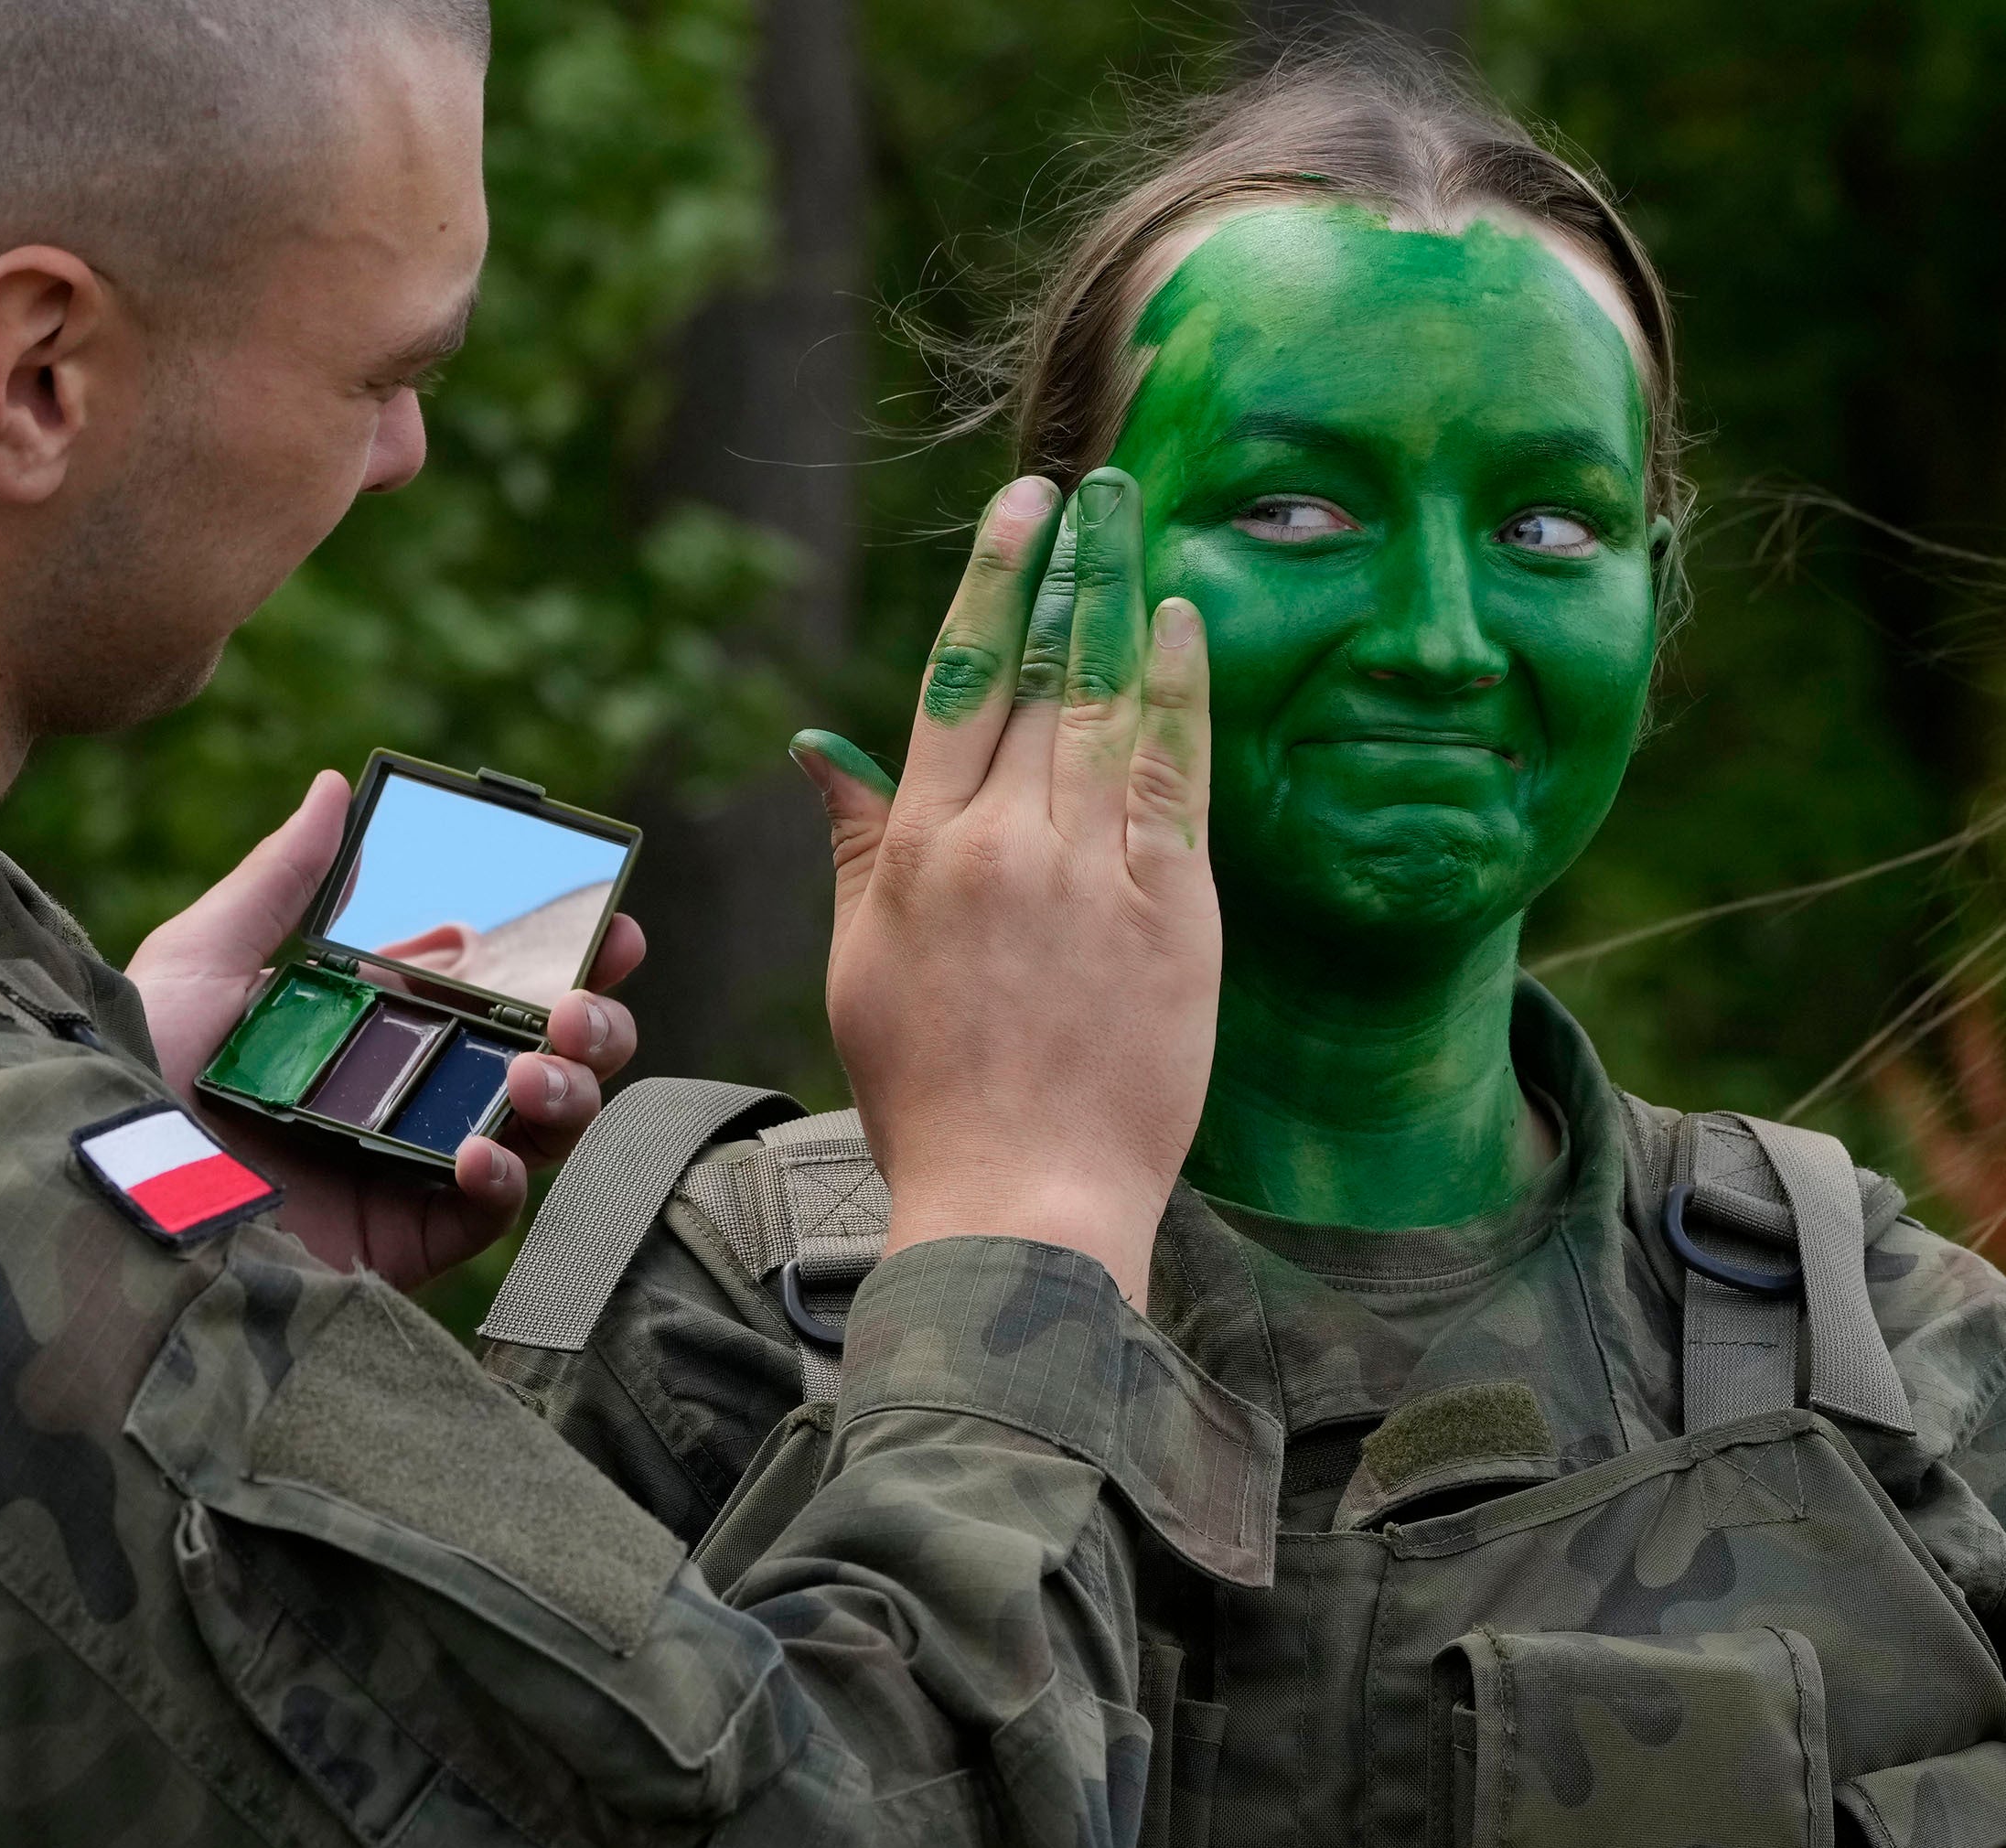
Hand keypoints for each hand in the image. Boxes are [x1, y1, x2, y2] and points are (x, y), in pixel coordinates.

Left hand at [129, 768, 645, 1287]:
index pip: (502, 986)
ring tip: (536, 1069)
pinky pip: (492, 1213)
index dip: (569, 957)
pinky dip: (505, 1177)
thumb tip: (333, 786)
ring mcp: (417, 1168)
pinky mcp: (406, 1243)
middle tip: (584, 1004)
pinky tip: (480, 1149)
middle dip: (594, 1025)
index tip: (610, 926)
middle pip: (552, 1057)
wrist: (103, 1190)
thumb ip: (281, 881)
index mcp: (383, 1023)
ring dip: (567, 1091)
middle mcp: (415, 1093)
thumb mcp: (200, 960)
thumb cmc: (137, 1071)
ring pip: (546, 1132)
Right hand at [795, 467, 1214, 1306]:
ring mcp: (1090, 871)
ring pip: (1107, 703)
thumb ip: (855, 848)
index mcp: (919, 854)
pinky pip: (1175, 770)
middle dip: (1064, 570)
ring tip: (1134, 524)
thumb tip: (820, 751)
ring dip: (1120, 601)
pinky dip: (1180, 687)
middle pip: (1039, 676)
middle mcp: (1001, 843)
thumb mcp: (864, 971)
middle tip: (1090, 487)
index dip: (992, 588)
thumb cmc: (932, 1103)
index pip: (957, 684)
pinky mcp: (1172, 909)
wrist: (1024, 1202)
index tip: (1018, 515)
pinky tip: (1185, 623)